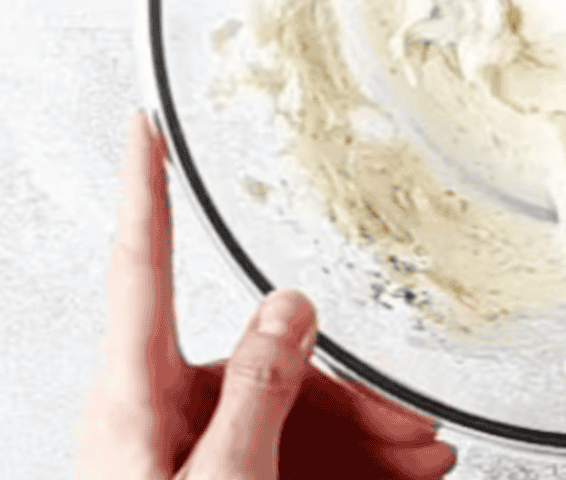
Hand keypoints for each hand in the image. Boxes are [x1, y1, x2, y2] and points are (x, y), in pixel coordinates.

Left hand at [75, 112, 456, 479]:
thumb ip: (259, 390)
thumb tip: (291, 306)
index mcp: (136, 397)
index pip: (140, 265)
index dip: (145, 187)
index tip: (144, 125)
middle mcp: (160, 412)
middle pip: (267, 363)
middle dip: (352, 393)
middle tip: (412, 420)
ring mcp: (190, 448)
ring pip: (294, 410)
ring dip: (367, 434)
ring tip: (424, 458)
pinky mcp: (220, 475)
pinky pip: (294, 446)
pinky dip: (352, 456)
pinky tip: (398, 469)